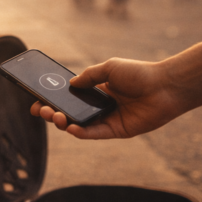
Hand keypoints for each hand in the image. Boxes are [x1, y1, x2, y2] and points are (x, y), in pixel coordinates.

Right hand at [30, 44, 201, 139]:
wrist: (164, 86)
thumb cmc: (139, 73)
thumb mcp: (109, 68)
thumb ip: (88, 76)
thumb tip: (69, 85)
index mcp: (97, 90)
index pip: (69, 97)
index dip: (52, 99)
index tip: (37, 100)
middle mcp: (100, 106)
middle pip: (70, 112)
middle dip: (52, 112)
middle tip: (42, 111)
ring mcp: (107, 119)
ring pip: (79, 125)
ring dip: (64, 122)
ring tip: (55, 117)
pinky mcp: (116, 131)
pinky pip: (94, 134)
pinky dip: (81, 132)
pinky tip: (71, 128)